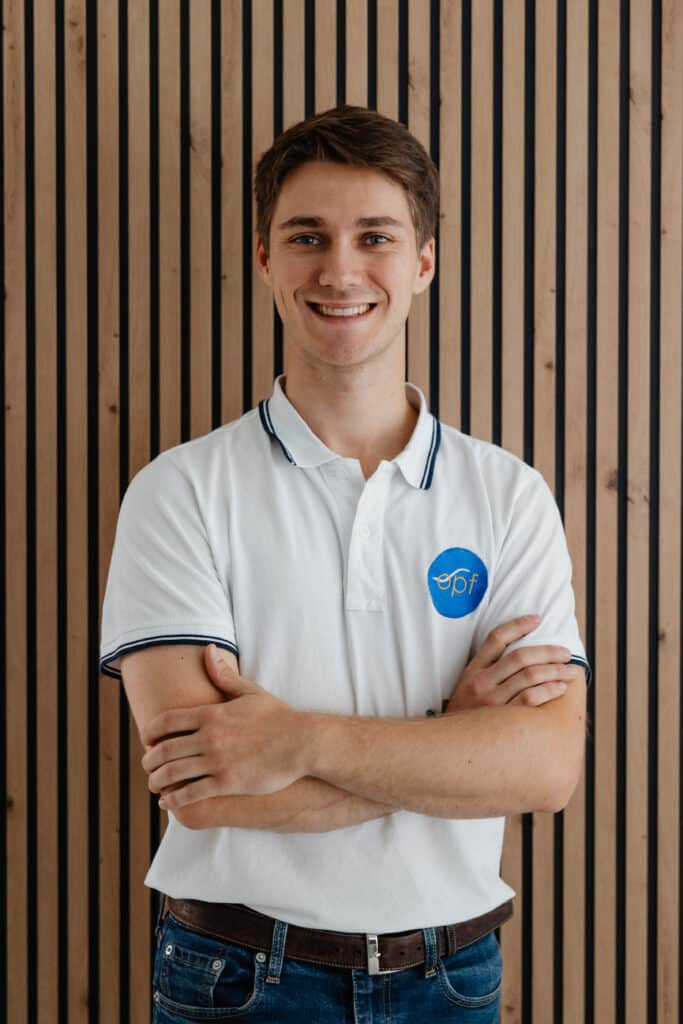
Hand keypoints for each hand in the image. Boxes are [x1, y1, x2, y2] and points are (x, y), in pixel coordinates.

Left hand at [140, 644, 307, 812]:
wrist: (301, 743)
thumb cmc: (278, 717)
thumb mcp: (250, 692)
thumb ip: (224, 675)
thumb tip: (208, 650)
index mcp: (211, 714)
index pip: (166, 721)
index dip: (150, 732)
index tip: (147, 740)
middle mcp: (209, 737)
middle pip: (163, 750)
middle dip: (149, 760)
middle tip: (146, 766)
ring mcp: (216, 761)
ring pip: (172, 773)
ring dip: (156, 781)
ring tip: (154, 785)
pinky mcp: (226, 783)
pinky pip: (190, 794)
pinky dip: (174, 800)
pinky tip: (169, 802)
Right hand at [445, 615, 578, 712]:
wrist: (447, 748)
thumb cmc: (464, 717)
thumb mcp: (466, 689)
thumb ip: (486, 672)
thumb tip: (520, 657)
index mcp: (472, 670)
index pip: (495, 638)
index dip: (517, 625)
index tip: (537, 619)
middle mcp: (481, 682)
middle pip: (519, 656)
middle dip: (547, 651)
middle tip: (566, 653)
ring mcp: (491, 700)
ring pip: (529, 676)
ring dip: (555, 671)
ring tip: (571, 671)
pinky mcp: (501, 720)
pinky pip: (529, 699)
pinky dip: (547, 691)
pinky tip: (560, 689)